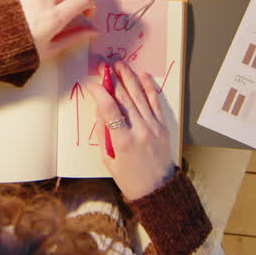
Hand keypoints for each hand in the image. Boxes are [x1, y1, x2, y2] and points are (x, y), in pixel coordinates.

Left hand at [18, 0, 96, 60]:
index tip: (88, 13)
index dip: (91, 4)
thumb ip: (74, 37)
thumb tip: (91, 31)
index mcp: (54, 18)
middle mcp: (44, 2)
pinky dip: (47, 0)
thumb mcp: (50, 49)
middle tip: (80, 5)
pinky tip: (41, 14)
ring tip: (56, 15)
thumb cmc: (18, 49)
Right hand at [89, 58, 174, 200]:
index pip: (109, 109)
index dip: (99, 93)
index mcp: (123, 141)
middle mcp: (139, 130)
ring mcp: (153, 127)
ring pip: (139, 96)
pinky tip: (142, 76)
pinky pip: (155, 103)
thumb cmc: (130, 179)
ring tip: (120, 65)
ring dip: (129, 78)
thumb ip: (103, 134)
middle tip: (103, 67)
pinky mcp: (163, 126)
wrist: (158, 189)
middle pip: (124, 99)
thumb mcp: (108, 160)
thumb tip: (99, 111)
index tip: (92, 85)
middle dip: (112, 80)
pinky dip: (149, 88)